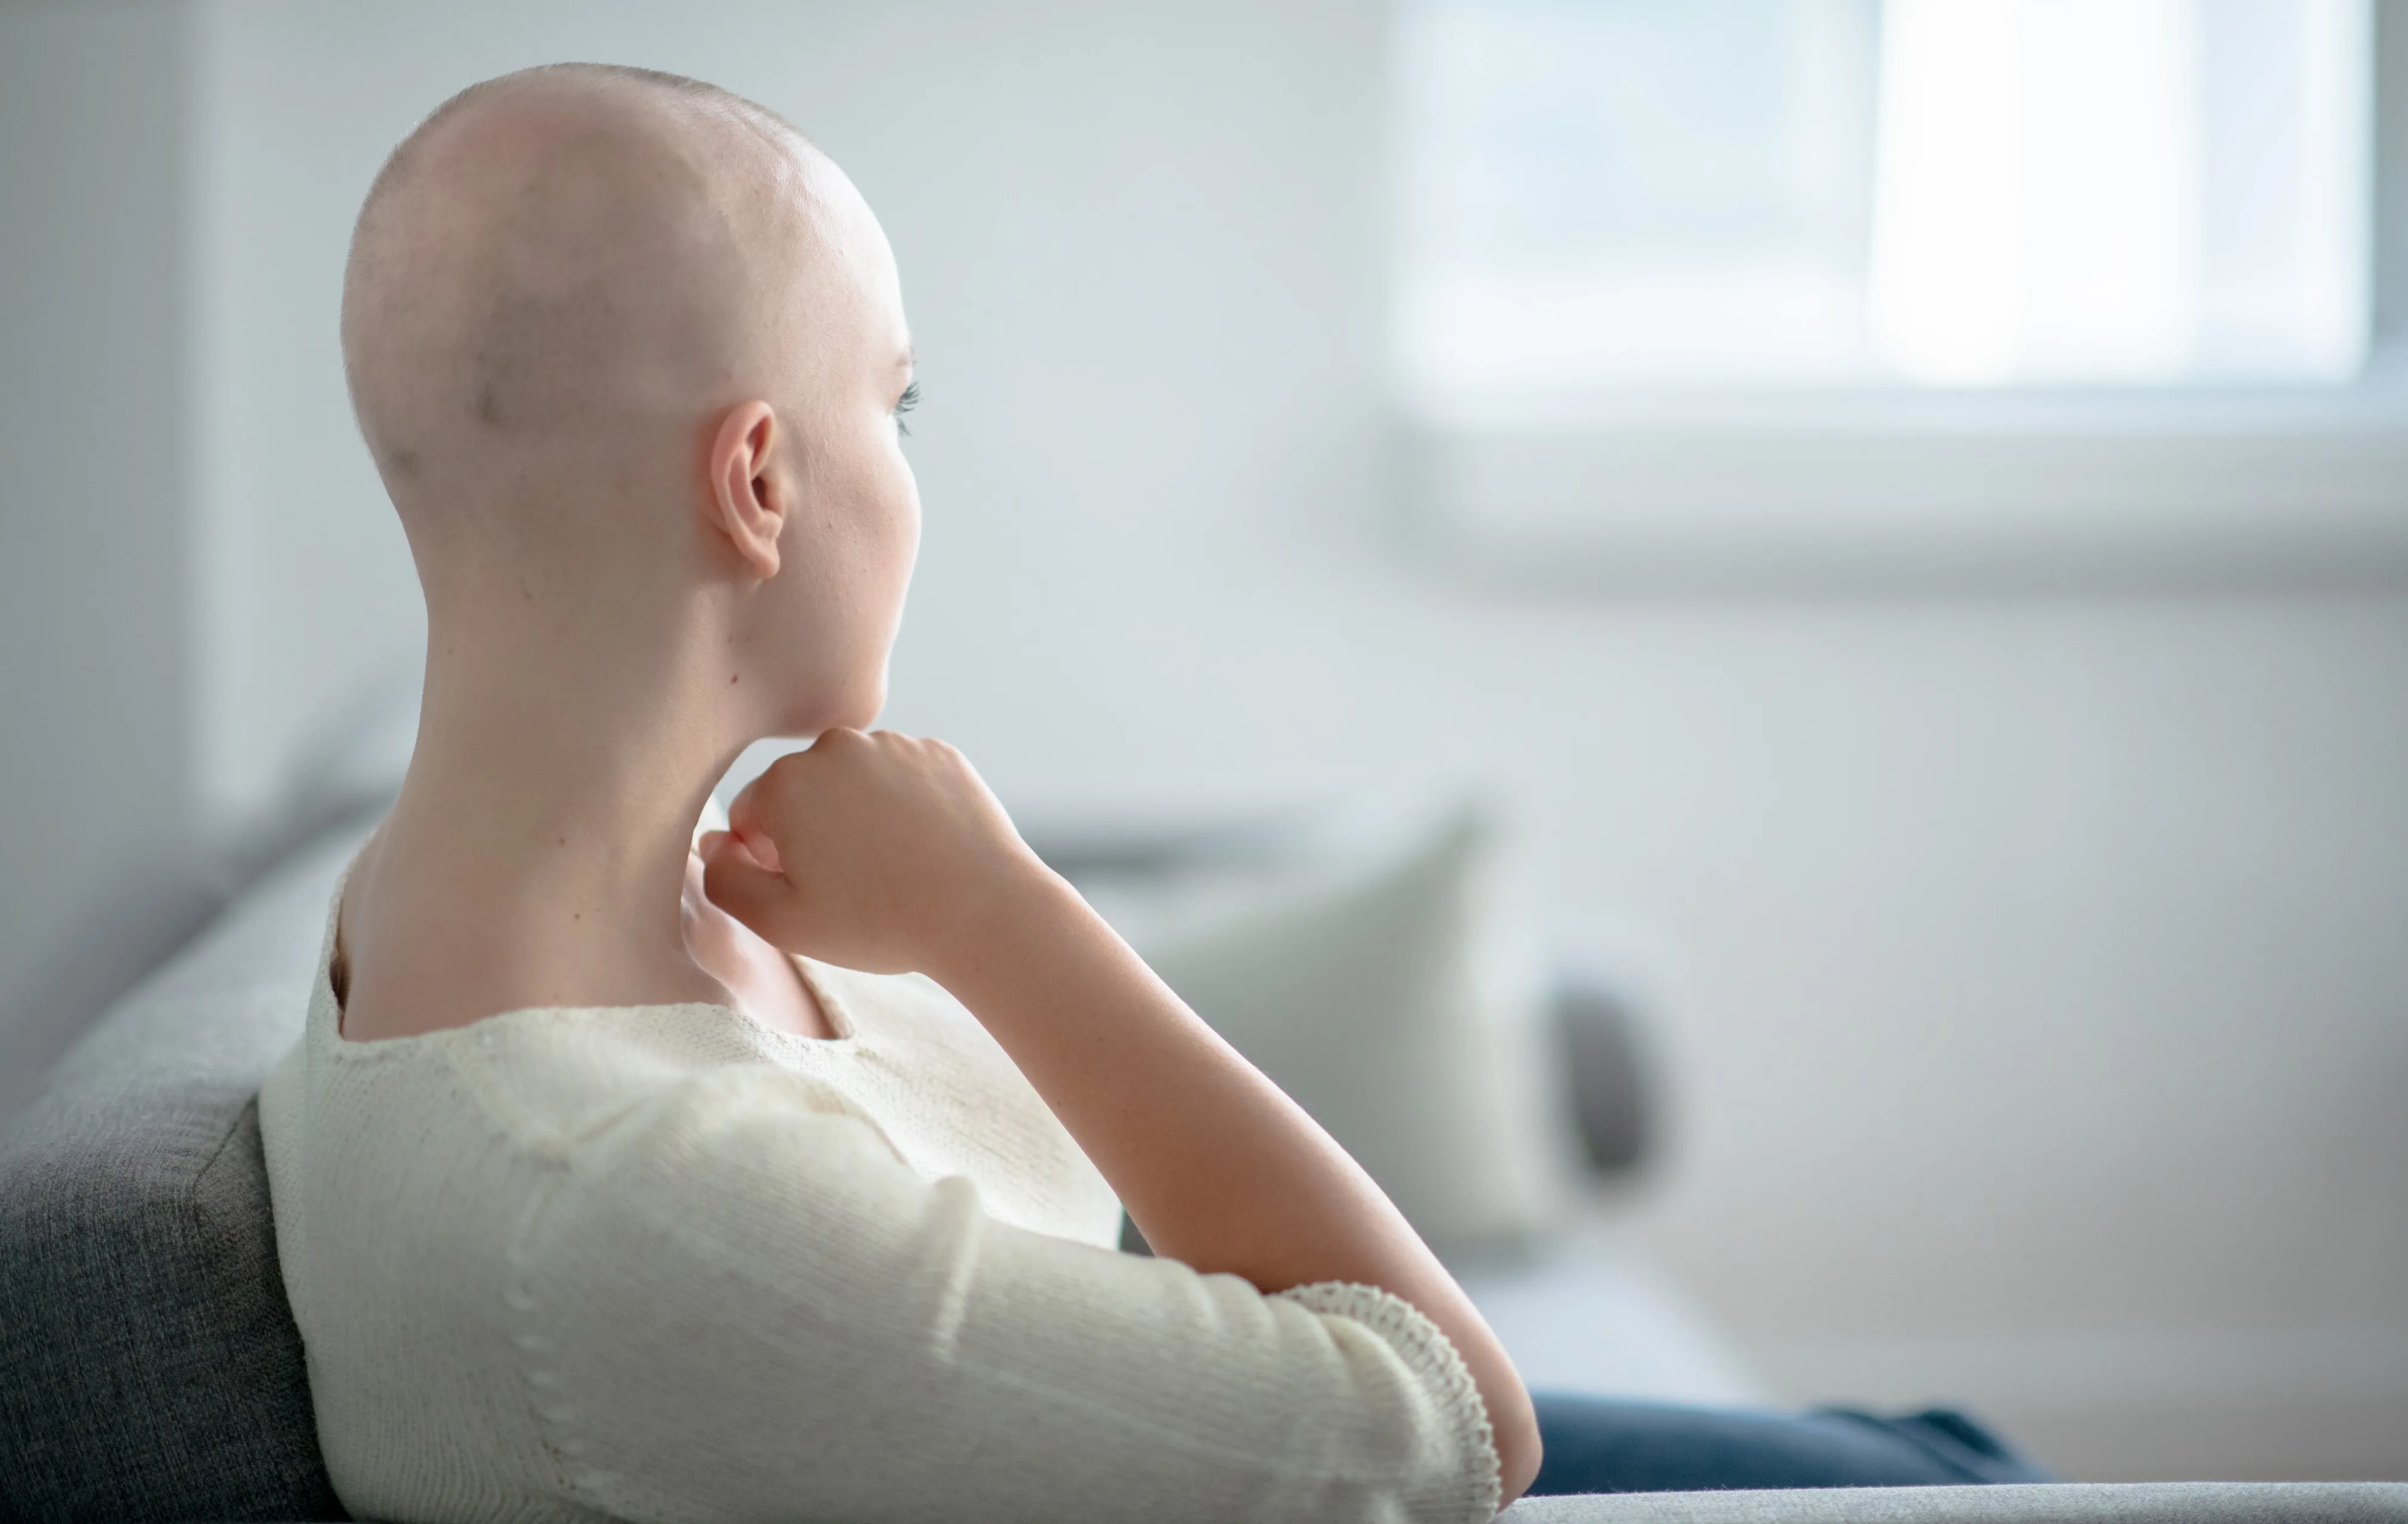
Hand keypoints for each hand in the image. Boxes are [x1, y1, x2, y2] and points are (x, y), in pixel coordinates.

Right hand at [699, 728, 1050, 979]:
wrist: (982, 911)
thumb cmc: (878, 923)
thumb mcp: (781, 922)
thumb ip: (724, 880)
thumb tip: (712, 845)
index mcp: (786, 782)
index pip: (750, 817)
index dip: (770, 861)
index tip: (808, 890)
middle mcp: (837, 747)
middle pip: (802, 792)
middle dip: (811, 830)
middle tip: (850, 882)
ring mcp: (894, 745)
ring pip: (855, 782)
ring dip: (858, 814)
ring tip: (891, 866)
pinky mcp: (939, 754)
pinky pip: (903, 778)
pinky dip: (905, 806)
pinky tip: (923, 847)